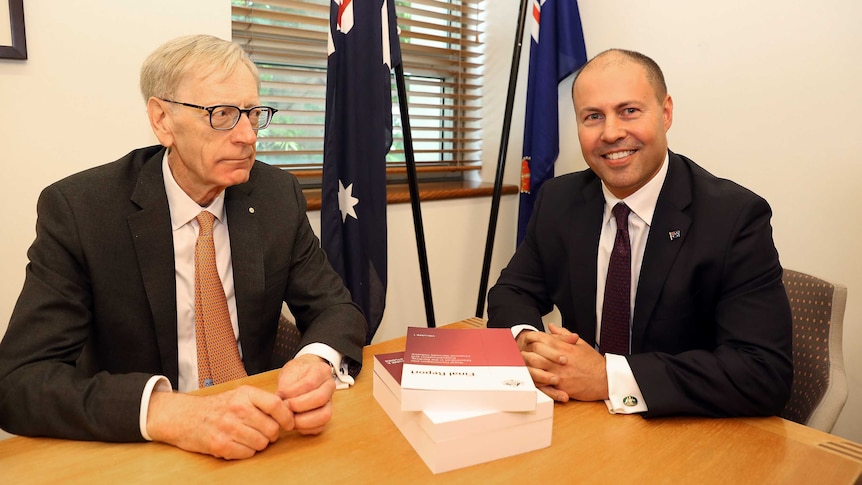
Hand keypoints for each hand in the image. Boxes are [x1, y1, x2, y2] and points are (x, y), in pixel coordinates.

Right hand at [147, 385, 293, 459]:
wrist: (185, 417)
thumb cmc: (217, 407)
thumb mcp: (239, 394)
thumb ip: (262, 401)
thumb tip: (289, 410)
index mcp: (245, 394)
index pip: (276, 405)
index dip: (287, 417)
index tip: (289, 424)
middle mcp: (237, 409)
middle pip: (272, 428)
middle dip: (272, 434)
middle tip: (265, 433)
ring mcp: (228, 427)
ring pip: (262, 443)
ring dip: (260, 444)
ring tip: (249, 437)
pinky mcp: (220, 445)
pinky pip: (247, 453)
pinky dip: (247, 452)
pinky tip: (238, 444)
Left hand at [276, 354, 335, 434]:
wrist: (304, 375)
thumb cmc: (296, 374)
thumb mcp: (289, 373)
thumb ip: (286, 387)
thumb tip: (281, 403)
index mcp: (322, 371)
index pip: (310, 383)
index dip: (293, 393)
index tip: (280, 396)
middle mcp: (330, 386)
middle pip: (320, 399)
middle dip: (299, 406)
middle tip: (285, 408)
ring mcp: (330, 402)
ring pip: (324, 415)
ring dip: (303, 421)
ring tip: (289, 418)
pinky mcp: (326, 415)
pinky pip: (320, 427)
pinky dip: (306, 428)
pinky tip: (294, 423)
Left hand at [518, 324, 608, 401]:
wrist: (606, 379)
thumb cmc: (593, 363)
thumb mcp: (580, 344)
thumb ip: (563, 334)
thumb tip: (551, 327)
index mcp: (564, 347)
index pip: (541, 338)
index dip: (531, 338)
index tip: (527, 340)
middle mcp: (559, 359)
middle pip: (534, 352)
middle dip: (525, 352)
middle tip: (521, 354)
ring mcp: (559, 373)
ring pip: (535, 368)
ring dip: (527, 367)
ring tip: (523, 367)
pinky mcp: (560, 386)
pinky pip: (542, 384)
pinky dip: (535, 381)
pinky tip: (532, 379)